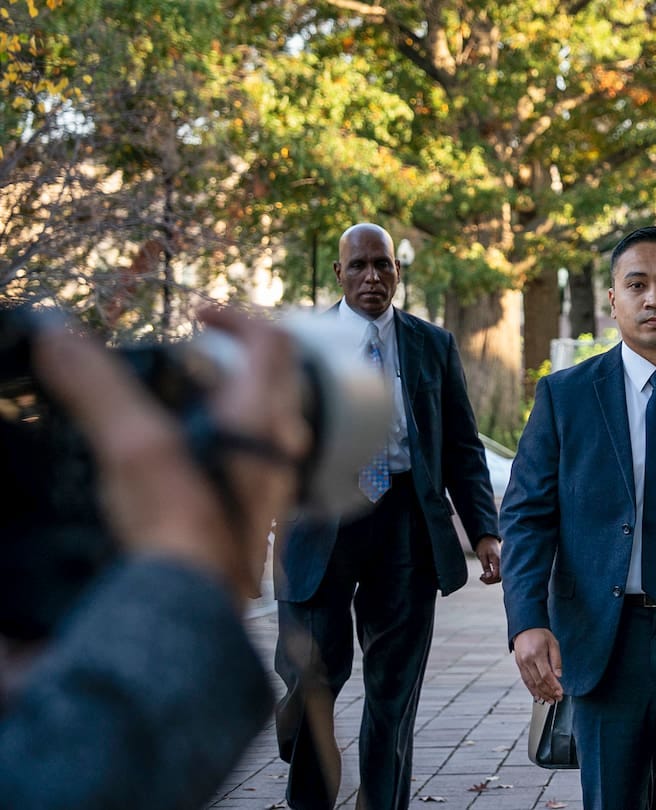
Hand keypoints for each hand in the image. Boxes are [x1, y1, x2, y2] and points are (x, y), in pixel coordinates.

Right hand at [32, 307, 308, 606]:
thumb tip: (57, 332)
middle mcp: (277, 448)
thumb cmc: (176, 519)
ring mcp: (271, 487)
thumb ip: (96, 385)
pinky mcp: (254, 520)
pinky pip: (245, 469)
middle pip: (269, 386)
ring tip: (170, 414)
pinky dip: (216, 452)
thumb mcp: (131, 441)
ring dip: (221, 411)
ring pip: (259, 430)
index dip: (238, 317)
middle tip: (181, 368)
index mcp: (261, 417)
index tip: (199, 314)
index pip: (271, 343)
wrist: (194, 601)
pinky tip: (178, 466)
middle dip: (227, 367)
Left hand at [474, 535, 500, 583]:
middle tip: (481, 578)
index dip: (489, 579)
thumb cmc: (484, 545)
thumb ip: (486, 566)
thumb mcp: (483, 556)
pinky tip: (487, 574)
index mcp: (498, 560)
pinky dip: (492, 575)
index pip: (497, 575)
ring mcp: (502, 564)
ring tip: (483, 576)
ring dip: (491, 579)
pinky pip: (499, 572)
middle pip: (499, 577)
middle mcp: (502, 563)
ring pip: (499, 576)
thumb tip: (488, 576)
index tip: (482, 577)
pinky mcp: (500, 564)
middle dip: (490, 580)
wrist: (487, 538)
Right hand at [513, 627, 563, 702]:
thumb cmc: (540, 634)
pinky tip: (538, 695)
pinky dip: (532, 690)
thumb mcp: (553, 643)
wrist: (525, 628)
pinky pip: (525, 680)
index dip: (554, 686)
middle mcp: (527, 660)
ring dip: (541, 694)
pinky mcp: (519, 666)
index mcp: (537, 654)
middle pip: (538, 682)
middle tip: (557, 698)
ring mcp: (522, 664)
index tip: (560, 692)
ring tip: (549, 700)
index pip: (546, 675)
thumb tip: (558, 676)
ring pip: (531, 684)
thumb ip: (556, 660)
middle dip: (549, 692)